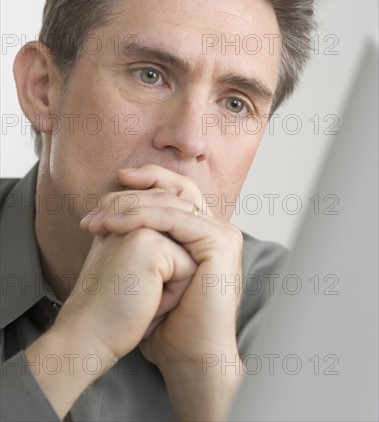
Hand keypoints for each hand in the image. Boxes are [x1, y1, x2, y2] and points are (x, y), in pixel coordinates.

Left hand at [81, 164, 243, 419]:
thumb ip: (144, 240)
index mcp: (204, 232)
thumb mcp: (150, 271)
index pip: (177, 190)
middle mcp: (217, 227)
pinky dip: (141, 217)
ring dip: (129, 206)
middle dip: (135, 188)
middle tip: (98, 204)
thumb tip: (111, 215)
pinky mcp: (221, 243)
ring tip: (98, 220)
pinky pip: (174, 219)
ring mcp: (223, 233)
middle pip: (177, 187)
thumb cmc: (167, 321)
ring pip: (171, 202)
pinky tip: (114, 225)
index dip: (148, 179)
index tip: (112, 187)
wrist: (188, 356)